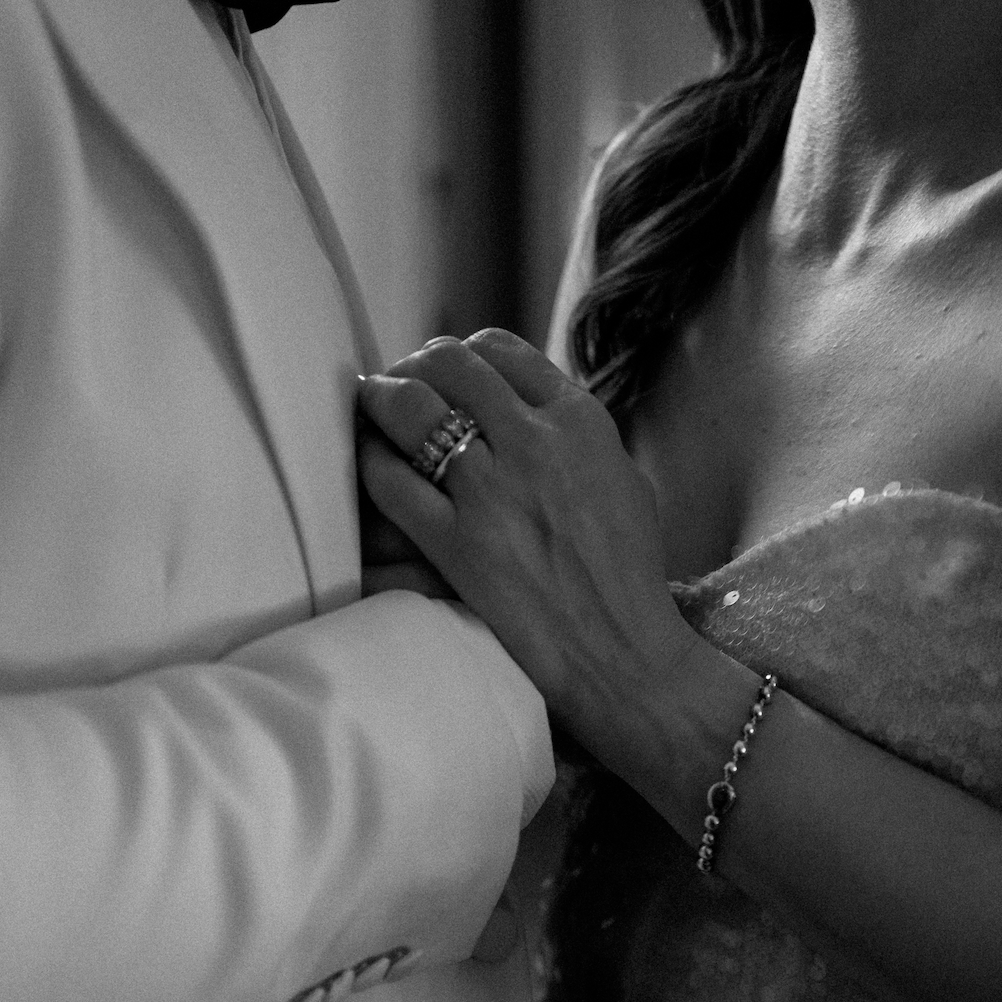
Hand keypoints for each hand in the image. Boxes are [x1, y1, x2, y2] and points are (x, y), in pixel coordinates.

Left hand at [356, 331, 695, 765]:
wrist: (623, 650)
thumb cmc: (629, 575)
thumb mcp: (623, 480)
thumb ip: (578, 437)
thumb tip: (532, 411)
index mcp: (580, 421)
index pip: (501, 351)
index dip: (462, 356)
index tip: (447, 373)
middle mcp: (533, 443)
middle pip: (450, 364)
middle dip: (416, 366)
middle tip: (401, 385)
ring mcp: (491, 492)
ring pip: (411, 406)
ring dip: (383, 399)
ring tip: (373, 409)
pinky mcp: (456, 543)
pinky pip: (389, 481)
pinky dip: (371, 463)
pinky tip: (371, 465)